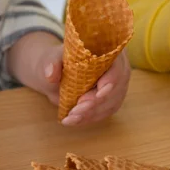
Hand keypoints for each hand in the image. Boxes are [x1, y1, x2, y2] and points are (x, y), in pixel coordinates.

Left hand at [6, 31, 130, 126]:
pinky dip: (90, 118)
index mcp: (109, 49)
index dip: (112, 79)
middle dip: (97, 100)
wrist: (58, 72)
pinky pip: (107, 111)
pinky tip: (74, 120)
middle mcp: (119, 66)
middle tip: (77, 109)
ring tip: (71, 117)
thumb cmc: (58, 60)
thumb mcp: (52, 58)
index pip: (118, 64)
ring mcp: (118, 84)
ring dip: (93, 112)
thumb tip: (50, 74)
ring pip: (113, 101)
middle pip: (117, 86)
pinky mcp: (112, 99)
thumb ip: (51, 63)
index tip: (99, 91)